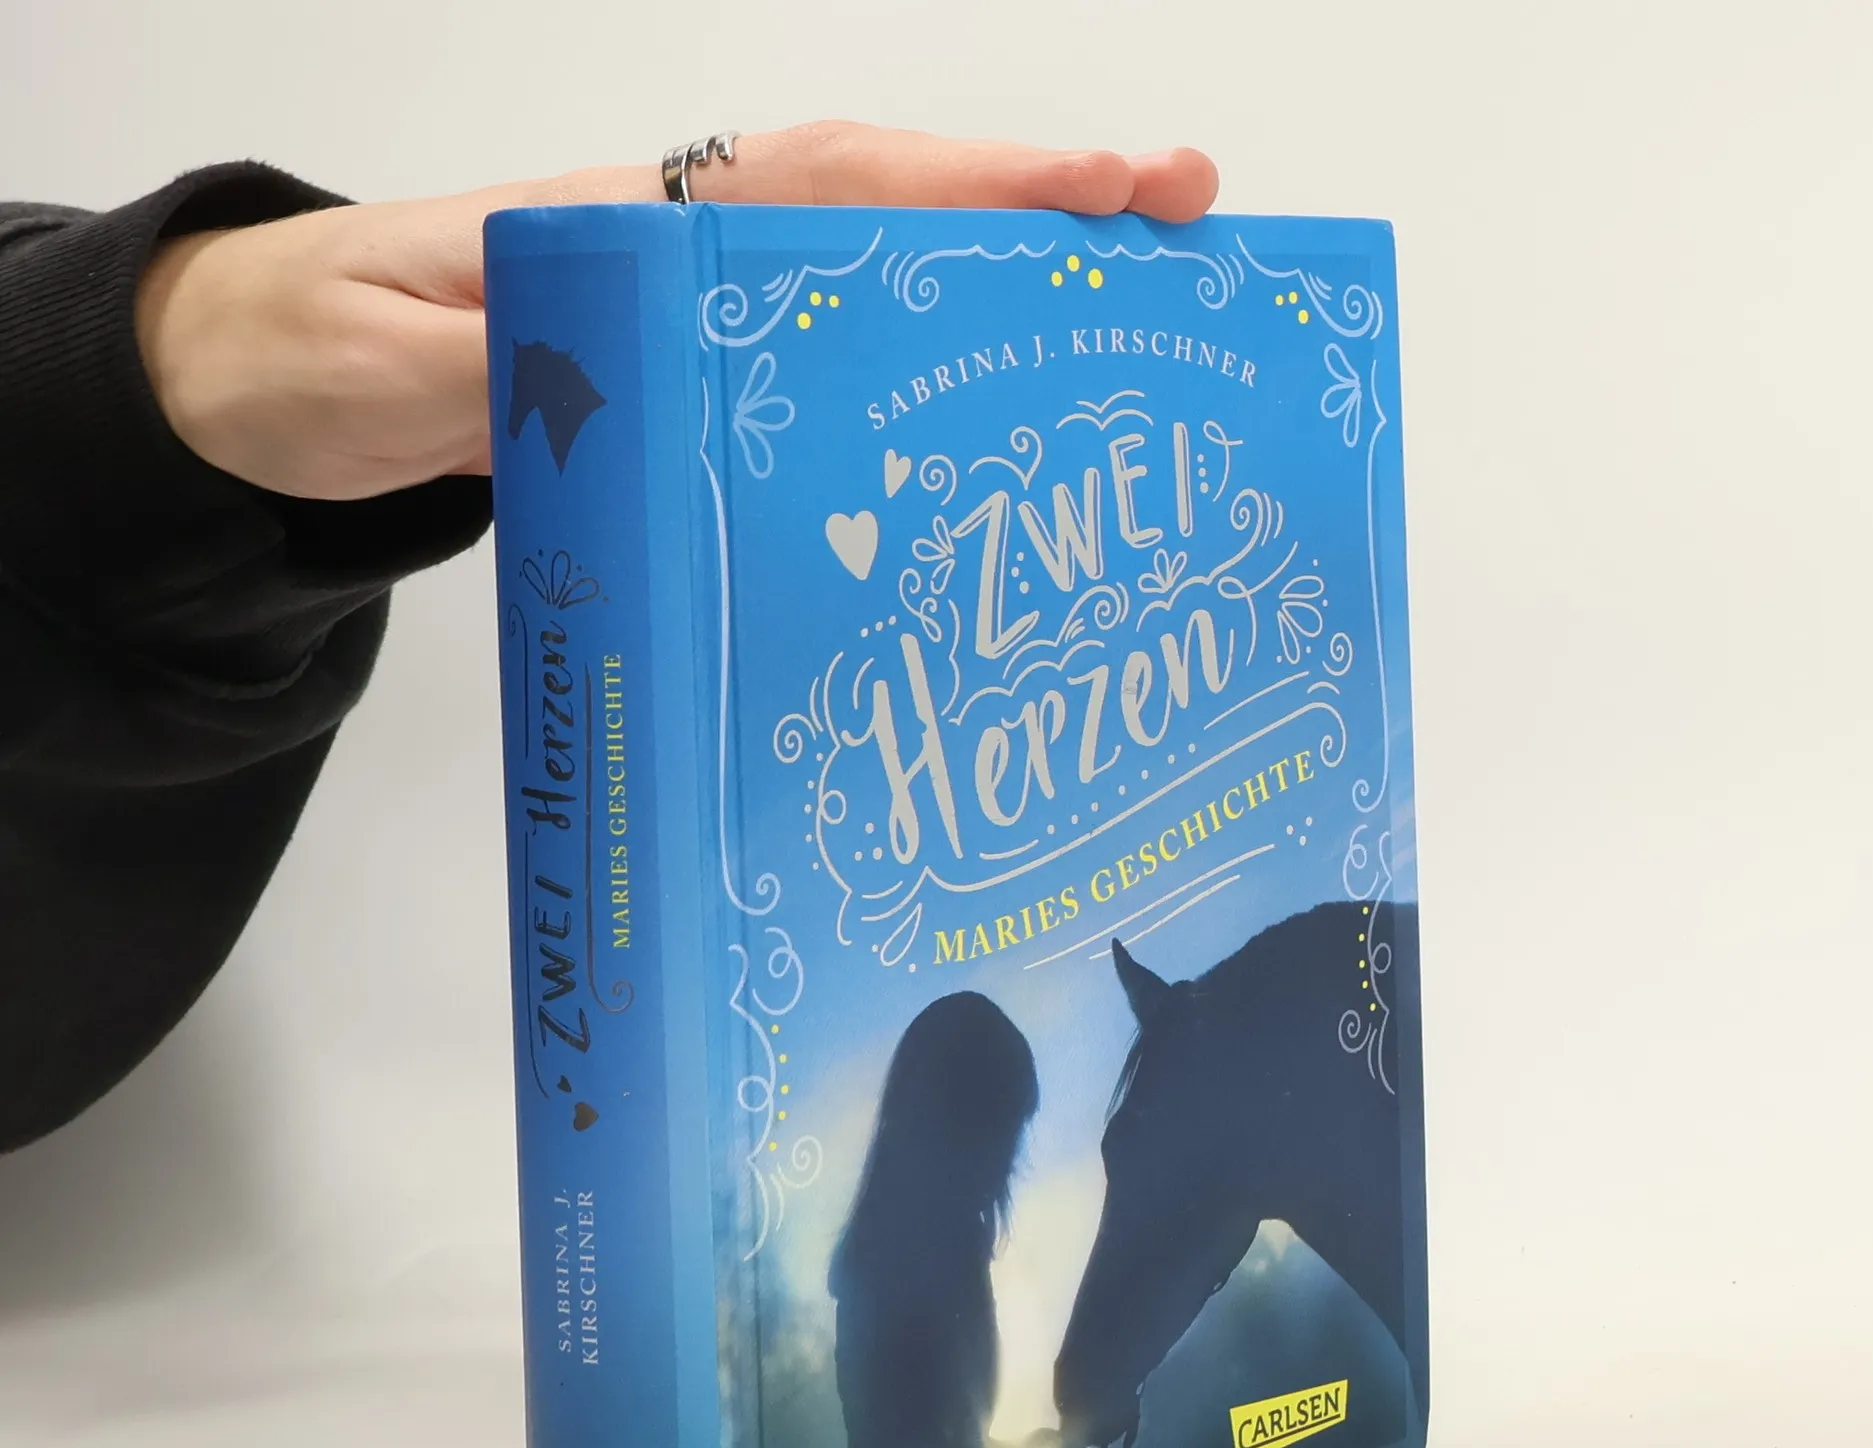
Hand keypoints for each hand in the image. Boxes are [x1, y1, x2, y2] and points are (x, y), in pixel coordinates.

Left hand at [134, 122, 1218, 501]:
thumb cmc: (310, 354)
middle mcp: (687, 255)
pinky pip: (826, 357)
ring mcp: (695, 318)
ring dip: (1001, 287)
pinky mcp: (685, 380)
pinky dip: (919, 363)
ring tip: (1134, 317)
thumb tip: (628, 383)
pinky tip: (986, 411)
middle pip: (891, 211)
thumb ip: (503, 370)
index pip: (832, 183)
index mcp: (634, 226)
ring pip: (875, 278)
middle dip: (1039, 213)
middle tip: (1187, 228)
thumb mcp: (390, 367)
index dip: (973, 183)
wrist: (256, 385)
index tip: (1106, 187)